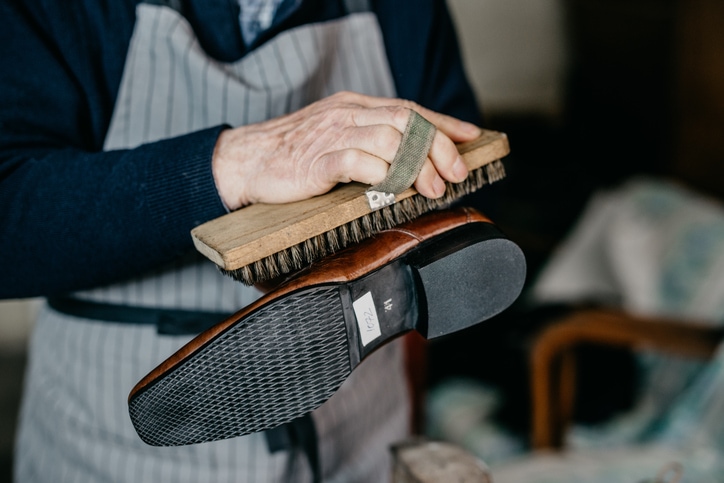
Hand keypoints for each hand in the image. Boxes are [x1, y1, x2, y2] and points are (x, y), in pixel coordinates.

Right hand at [212, 91, 481, 209]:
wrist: (246, 161)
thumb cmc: (294, 155)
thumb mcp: (337, 140)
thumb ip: (370, 143)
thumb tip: (412, 161)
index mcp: (354, 107)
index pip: (408, 109)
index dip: (443, 123)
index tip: (471, 137)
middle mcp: (347, 115)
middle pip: (405, 121)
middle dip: (437, 147)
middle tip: (453, 174)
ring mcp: (331, 136)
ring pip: (388, 139)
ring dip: (416, 166)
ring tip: (430, 189)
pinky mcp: (317, 161)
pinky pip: (358, 161)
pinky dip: (382, 174)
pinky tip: (393, 188)